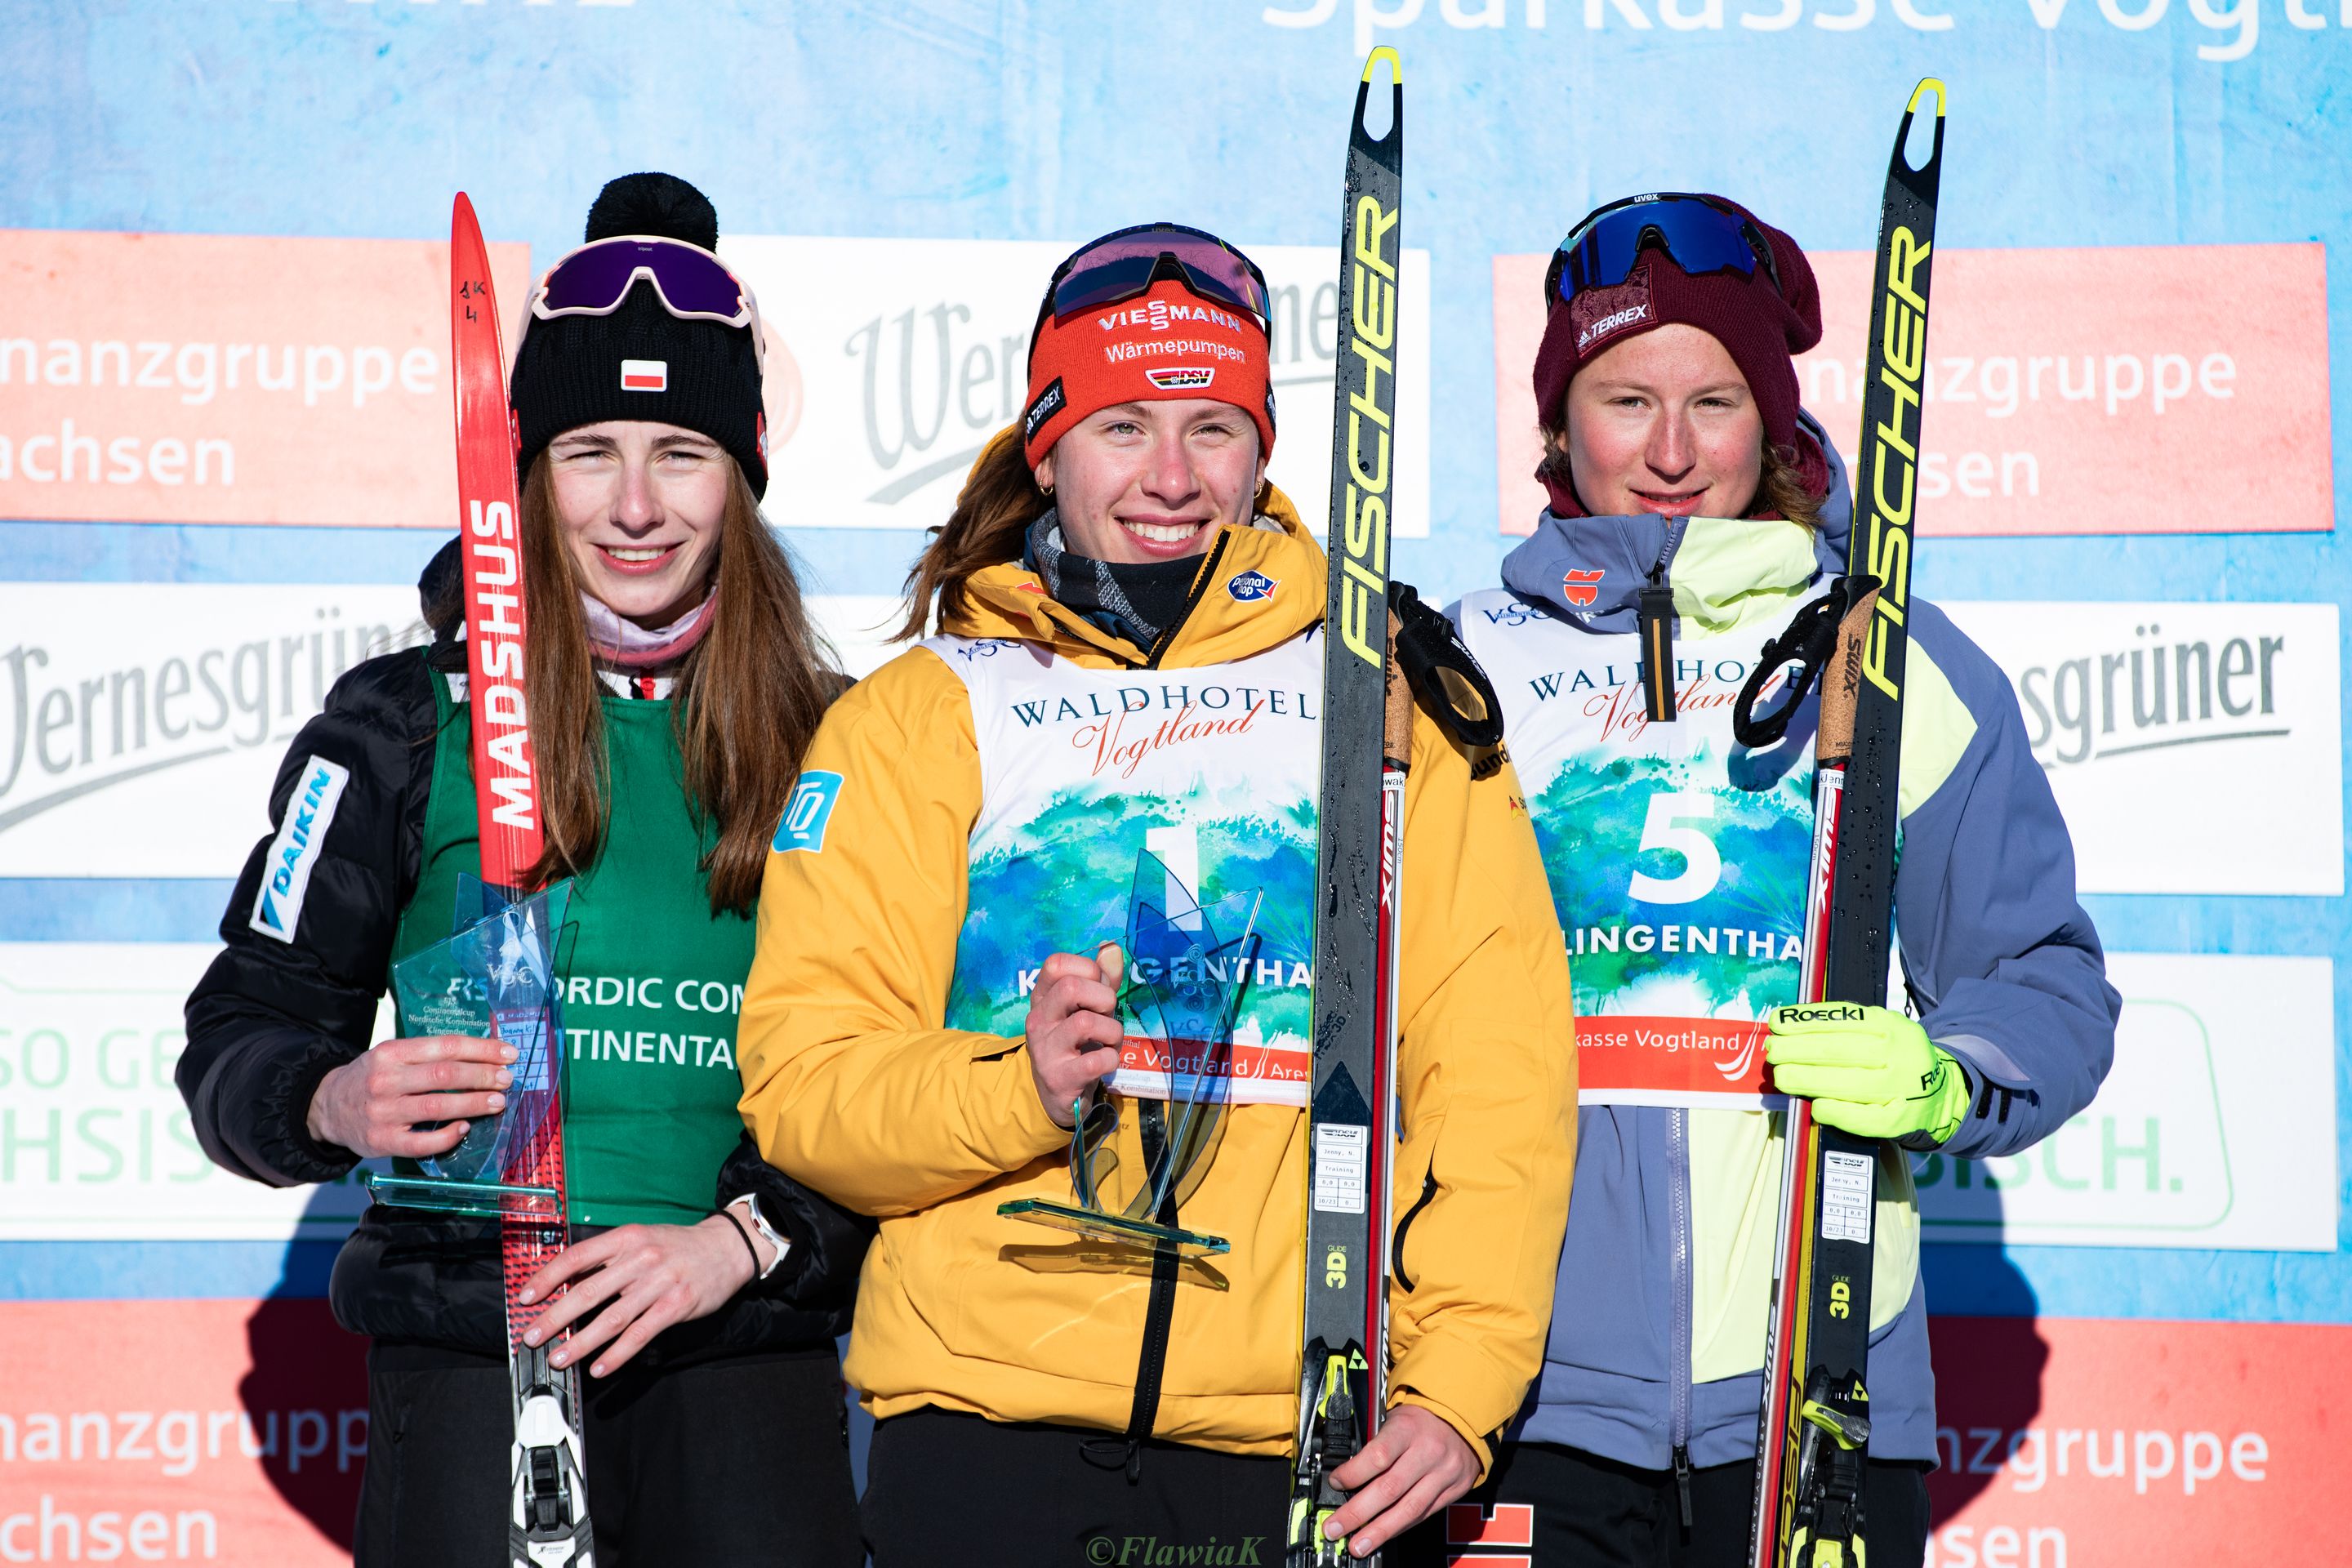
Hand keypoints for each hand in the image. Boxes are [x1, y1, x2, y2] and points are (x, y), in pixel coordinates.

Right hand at [306, 1034, 515, 1159]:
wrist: (327, 1106)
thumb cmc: (372, 1077)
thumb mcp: (393, 1055)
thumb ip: (430, 1054)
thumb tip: (484, 1054)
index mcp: (391, 1053)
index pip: (445, 1046)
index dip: (482, 1050)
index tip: (508, 1054)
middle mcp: (385, 1080)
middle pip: (444, 1075)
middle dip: (482, 1076)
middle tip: (507, 1079)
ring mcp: (383, 1112)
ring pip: (437, 1107)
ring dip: (474, 1104)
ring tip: (498, 1102)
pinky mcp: (382, 1141)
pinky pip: (422, 1143)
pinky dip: (447, 1136)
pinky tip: (464, 1128)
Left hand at [516, 1217, 756, 1377]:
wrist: (727, 1247)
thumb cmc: (677, 1246)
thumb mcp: (641, 1239)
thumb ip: (608, 1259)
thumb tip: (568, 1285)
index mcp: (626, 1238)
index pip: (577, 1257)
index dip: (548, 1278)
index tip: (526, 1297)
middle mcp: (641, 1259)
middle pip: (588, 1291)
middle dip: (555, 1318)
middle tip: (532, 1336)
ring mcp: (659, 1283)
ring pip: (611, 1318)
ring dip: (581, 1342)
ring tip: (559, 1357)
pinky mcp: (676, 1306)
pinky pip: (640, 1334)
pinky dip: (617, 1354)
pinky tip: (599, 1366)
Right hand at [1024, 943, 1126, 1130]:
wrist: (1057, 1095)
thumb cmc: (1076, 1043)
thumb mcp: (1087, 1007)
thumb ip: (1101, 979)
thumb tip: (1111, 947)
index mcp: (1042, 998)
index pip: (1056, 964)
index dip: (1087, 969)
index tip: (1097, 987)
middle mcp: (1037, 1020)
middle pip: (1071, 988)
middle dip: (1104, 998)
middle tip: (1107, 1015)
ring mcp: (1045, 1050)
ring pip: (1086, 1023)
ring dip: (1113, 1032)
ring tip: (1109, 1041)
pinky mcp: (1059, 1078)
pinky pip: (1097, 1060)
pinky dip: (1111, 1058)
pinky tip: (1105, 1062)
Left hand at [1322, 1403, 1479, 1557]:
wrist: (1463, 1420)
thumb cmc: (1420, 1421)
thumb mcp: (1395, 1419)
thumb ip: (1375, 1445)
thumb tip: (1345, 1475)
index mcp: (1408, 1429)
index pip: (1378, 1455)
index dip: (1353, 1474)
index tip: (1336, 1483)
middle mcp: (1427, 1452)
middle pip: (1389, 1489)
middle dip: (1358, 1513)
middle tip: (1335, 1528)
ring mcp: (1443, 1474)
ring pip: (1408, 1509)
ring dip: (1379, 1531)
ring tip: (1359, 1545)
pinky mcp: (1452, 1491)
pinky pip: (1423, 1514)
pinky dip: (1400, 1526)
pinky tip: (1383, 1535)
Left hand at [1764, 1002, 1969, 1143]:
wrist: (1941, 1092)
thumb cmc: (1894, 1058)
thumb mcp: (1879, 1030)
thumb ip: (1842, 1027)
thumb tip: (1788, 1028)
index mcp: (1892, 1025)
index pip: (1843, 1019)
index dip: (1805, 1022)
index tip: (1776, 1024)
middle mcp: (1901, 1054)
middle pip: (1841, 1051)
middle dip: (1798, 1050)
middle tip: (1773, 1052)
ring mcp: (1903, 1088)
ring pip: (1848, 1084)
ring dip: (1808, 1080)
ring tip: (1782, 1076)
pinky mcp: (1900, 1120)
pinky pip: (1863, 1118)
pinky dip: (1836, 1112)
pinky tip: (1816, 1107)